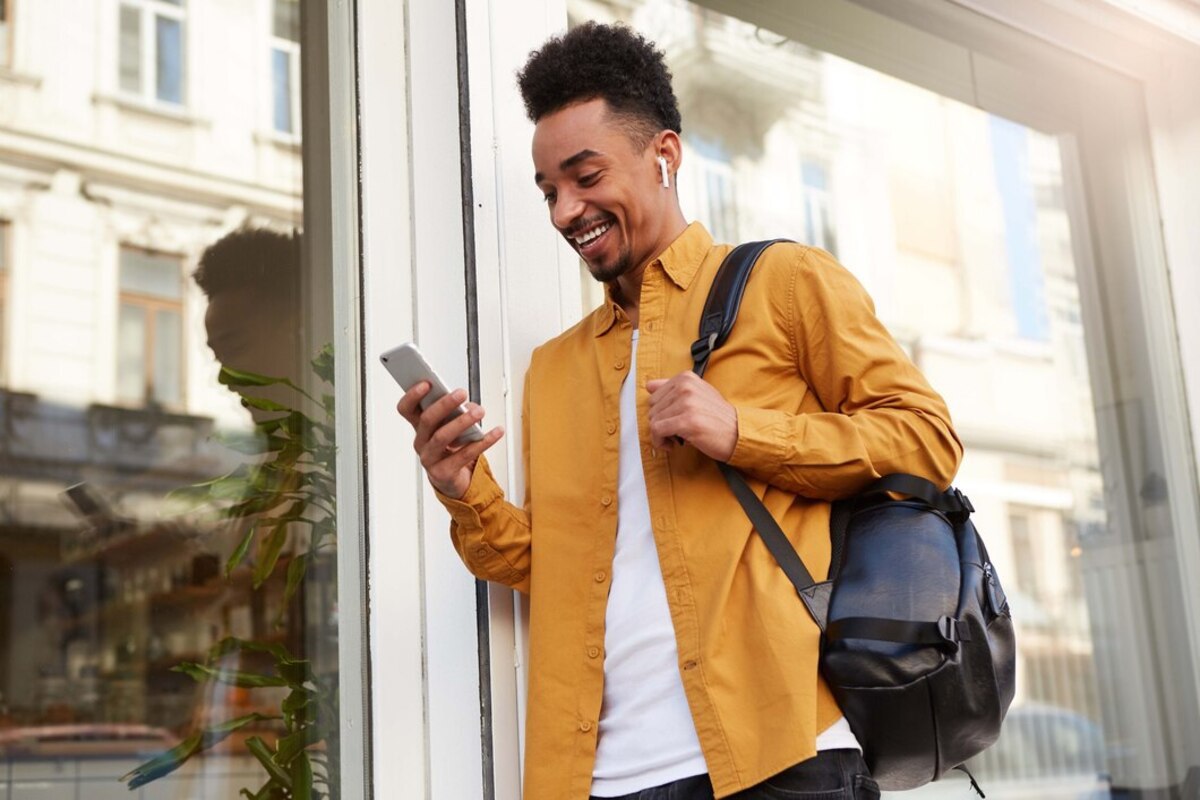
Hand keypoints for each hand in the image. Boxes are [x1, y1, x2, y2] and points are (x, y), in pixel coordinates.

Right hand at [397, 382, 504, 498]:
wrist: (452, 480)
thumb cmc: (450, 448)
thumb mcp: (450, 426)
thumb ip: (456, 413)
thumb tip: (469, 406)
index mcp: (419, 427)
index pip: (406, 409)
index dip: (412, 395)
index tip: (427, 383)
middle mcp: (421, 441)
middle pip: (427, 420)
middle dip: (444, 404)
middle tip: (461, 393)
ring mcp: (430, 458)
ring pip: (442, 437)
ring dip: (462, 422)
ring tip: (479, 412)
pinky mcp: (443, 473)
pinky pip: (464, 455)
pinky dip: (483, 442)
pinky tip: (495, 432)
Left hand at [646, 371, 737, 461]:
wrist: (738, 434)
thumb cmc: (718, 418)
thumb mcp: (697, 395)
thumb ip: (673, 389)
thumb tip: (649, 385)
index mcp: (686, 378)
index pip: (654, 395)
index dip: (661, 412)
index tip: (672, 420)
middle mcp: (685, 387)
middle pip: (652, 408)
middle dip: (660, 423)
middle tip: (676, 432)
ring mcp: (686, 403)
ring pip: (653, 420)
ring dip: (661, 435)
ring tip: (676, 438)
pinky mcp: (686, 421)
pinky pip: (657, 431)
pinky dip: (660, 441)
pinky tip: (673, 445)